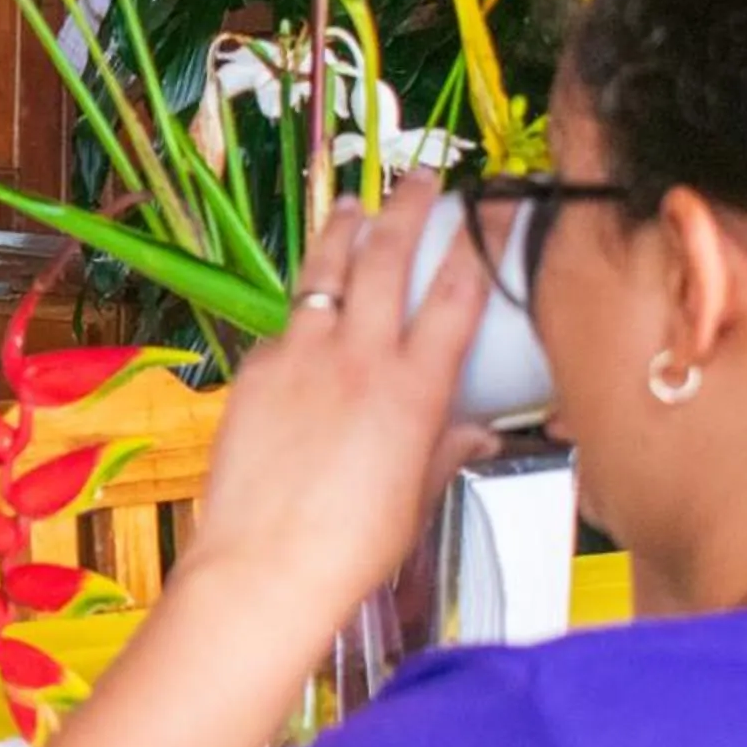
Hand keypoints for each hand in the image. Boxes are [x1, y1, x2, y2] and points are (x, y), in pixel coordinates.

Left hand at [175, 173, 497, 618]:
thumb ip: (446, 450)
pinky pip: (285, 327)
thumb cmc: (350, 549)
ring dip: (342, 232)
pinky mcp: (255, 371)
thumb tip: (477, 431)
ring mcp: (300, 358)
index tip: (492, 209)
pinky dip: (302, 313)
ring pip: (325, 271)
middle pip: (387, 257)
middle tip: (421, 178)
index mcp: (413, 389)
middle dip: (408, 207)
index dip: (479, 242)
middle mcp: (358, 358)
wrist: (265, 567)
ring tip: (353, 206)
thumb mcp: (416, 497)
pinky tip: (305, 314)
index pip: (456, 293)